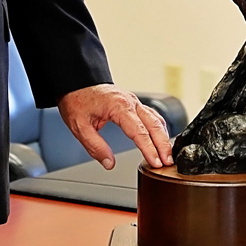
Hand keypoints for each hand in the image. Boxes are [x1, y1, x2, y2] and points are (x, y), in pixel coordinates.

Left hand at [57, 84, 173, 169]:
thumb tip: (109, 163)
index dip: (149, 149)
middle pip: (154, 124)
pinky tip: (161, 138)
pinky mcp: (133, 103)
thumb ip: (95, 146)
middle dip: (163, 145)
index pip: (139, 132)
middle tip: (168, 162)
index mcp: (119, 106)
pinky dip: (159, 127)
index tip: (156, 163)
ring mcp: (133, 101)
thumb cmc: (77, 100)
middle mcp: (130, 102)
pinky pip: (151, 114)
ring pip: (156, 119)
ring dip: (163, 137)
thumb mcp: (79, 127)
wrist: (76, 82)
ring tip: (167, 155)